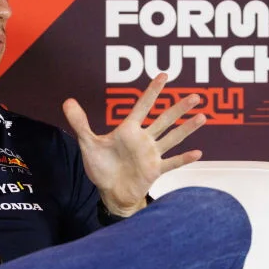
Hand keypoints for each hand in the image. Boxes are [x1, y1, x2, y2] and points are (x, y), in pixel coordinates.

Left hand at [62, 74, 205, 215]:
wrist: (109, 193)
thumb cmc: (101, 167)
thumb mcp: (87, 144)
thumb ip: (80, 122)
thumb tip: (66, 100)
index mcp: (129, 130)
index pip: (143, 106)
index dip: (153, 91)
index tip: (164, 75)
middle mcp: (144, 139)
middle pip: (164, 119)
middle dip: (179, 108)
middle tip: (196, 96)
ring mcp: (151, 155)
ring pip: (172, 137)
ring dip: (187, 128)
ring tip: (202, 117)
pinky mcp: (155, 170)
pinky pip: (172, 163)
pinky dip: (184, 159)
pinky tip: (198, 153)